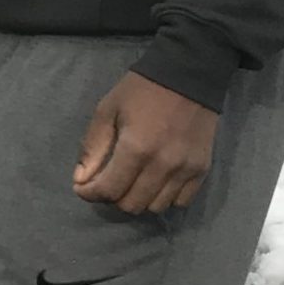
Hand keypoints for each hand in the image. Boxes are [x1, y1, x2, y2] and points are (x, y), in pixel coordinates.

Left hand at [75, 73, 218, 213]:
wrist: (187, 76)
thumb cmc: (140, 91)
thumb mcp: (107, 111)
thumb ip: (92, 147)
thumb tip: (81, 180)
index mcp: (136, 148)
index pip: (109, 190)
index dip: (90, 194)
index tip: (82, 188)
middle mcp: (163, 165)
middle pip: (132, 205)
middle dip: (112, 198)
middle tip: (107, 182)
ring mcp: (186, 170)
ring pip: (156, 207)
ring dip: (138, 200)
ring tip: (130, 182)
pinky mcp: (203, 170)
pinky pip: (182, 202)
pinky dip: (164, 198)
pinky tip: (154, 182)